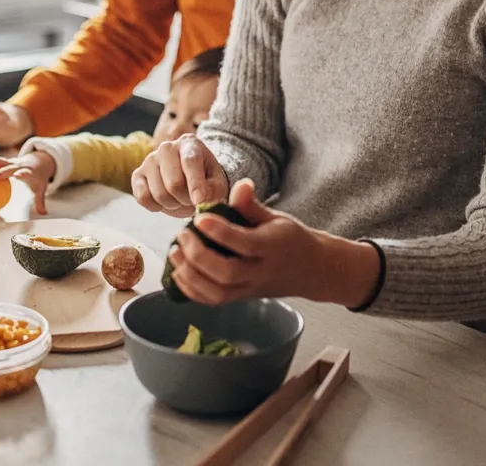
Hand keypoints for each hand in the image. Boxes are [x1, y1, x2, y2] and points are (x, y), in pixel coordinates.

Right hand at [0, 153, 55, 215]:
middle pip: (10, 167)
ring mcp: (11, 161)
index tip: (18, 176)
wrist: (39, 160)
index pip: (25, 172)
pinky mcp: (6, 160)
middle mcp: (19, 165)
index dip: (22, 173)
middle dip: (2, 171)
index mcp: (28, 171)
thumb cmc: (38, 176)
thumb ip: (40, 200)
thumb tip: (43, 213)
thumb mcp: (41, 187)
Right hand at [130, 135, 227, 217]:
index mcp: (189, 143)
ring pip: (159, 194)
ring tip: (180, 200)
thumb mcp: (217, 184)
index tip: (199, 201)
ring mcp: (150, 160)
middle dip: (186, 199)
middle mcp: (166, 147)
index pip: (190, 161)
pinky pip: (143, 197)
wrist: (189, 180)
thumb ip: (214, 190)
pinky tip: (165, 202)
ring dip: (173, 205)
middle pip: (174, 183)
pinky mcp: (138, 175)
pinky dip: (156, 207)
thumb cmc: (206, 180)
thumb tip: (200, 199)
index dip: (195, 183)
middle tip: (192, 200)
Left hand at [165, 180, 382, 307]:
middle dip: (198, 255)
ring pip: (218, 293)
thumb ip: (252, 206)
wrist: (311, 271)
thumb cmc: (290, 239)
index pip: (245, 243)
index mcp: (272, 248)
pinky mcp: (242, 298)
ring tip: (175, 253)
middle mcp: (261, 272)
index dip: (220, 232)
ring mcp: (251, 289)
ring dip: (191, 275)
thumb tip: (241, 184)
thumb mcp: (276, 218)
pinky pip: (214, 301)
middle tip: (182, 235)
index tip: (200, 217)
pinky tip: (179, 272)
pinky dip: (192, 291)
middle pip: (227, 273)